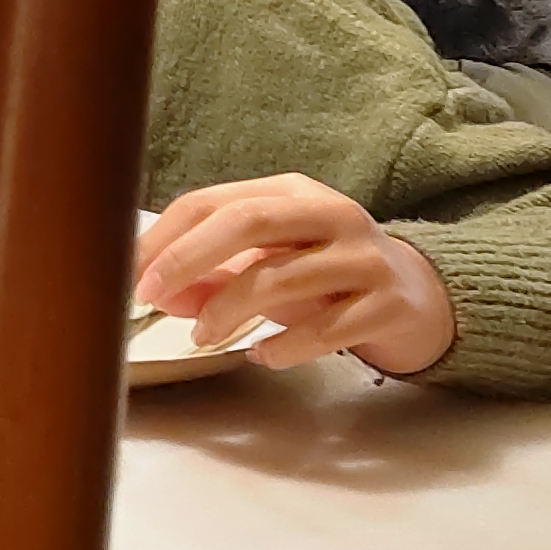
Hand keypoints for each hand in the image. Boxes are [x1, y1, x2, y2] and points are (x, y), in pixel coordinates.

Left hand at [135, 178, 456, 376]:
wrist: (420, 297)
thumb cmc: (326, 276)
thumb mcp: (269, 267)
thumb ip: (213, 276)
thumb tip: (158, 292)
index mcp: (292, 193)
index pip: (214, 200)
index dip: (166, 236)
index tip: (130, 272)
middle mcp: (331, 214)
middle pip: (249, 222)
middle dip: (189, 258)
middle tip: (152, 295)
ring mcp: (365, 257)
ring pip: (282, 277)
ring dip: (228, 310)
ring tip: (203, 336)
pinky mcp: (388, 304)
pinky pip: (325, 329)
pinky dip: (283, 348)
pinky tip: (262, 356)